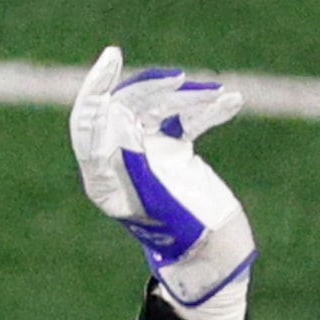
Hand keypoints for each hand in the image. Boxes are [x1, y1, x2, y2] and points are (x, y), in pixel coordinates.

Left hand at [70, 45, 255, 319]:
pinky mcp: (173, 152)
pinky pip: (185, 120)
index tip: (114, 57)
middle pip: (125, 108)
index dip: (97, 88)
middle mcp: (121, 162)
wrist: (219, 262)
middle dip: (151, 90)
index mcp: (105, 181)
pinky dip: (206, 111)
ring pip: (157, 109)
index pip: (88, 123)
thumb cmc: (189, 243)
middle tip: (178, 80)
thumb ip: (140, 166)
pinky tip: (231, 102)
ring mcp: (147, 155)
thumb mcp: (163, 206)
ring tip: (215, 95)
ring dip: (186, 98)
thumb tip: (120, 117)